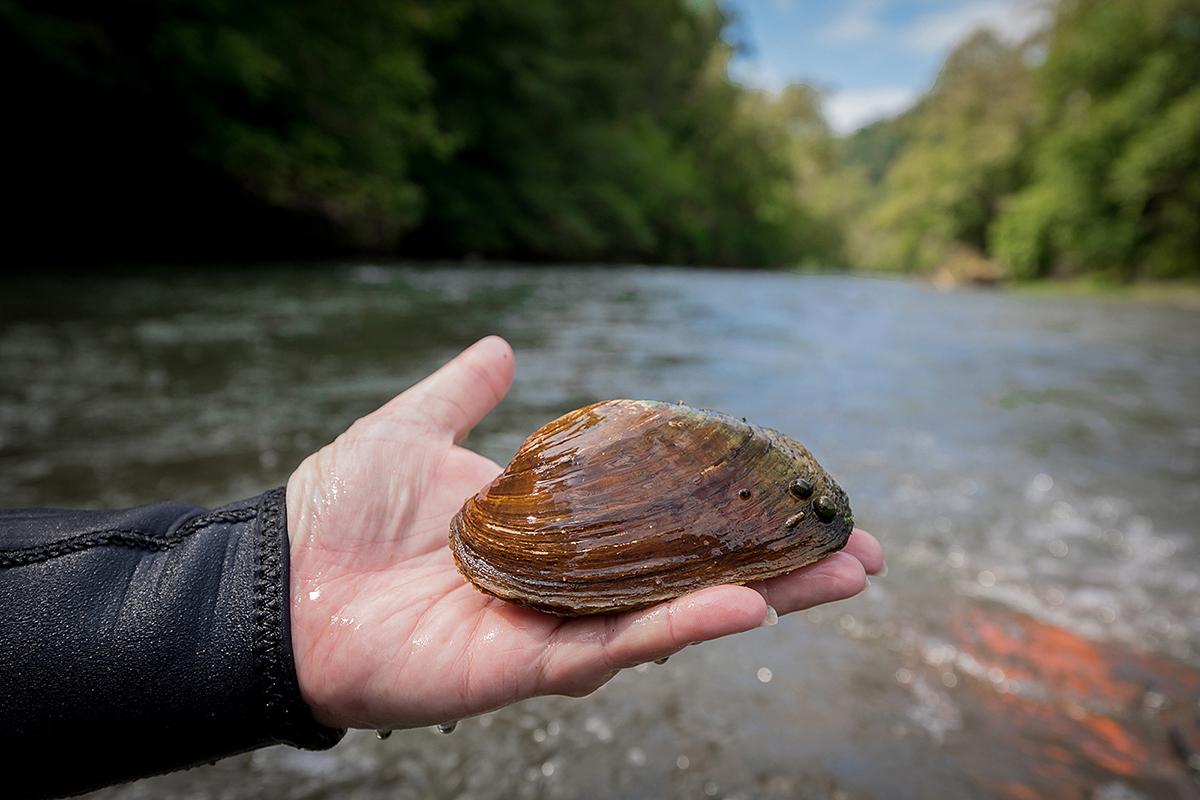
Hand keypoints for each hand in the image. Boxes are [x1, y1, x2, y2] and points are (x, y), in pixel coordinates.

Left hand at [286, 336, 883, 730]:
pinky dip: (683, 628)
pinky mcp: (525, 670)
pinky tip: (750, 605)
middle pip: (692, 575)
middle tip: (860, 547)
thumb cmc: (335, 513)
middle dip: (779, 565)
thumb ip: (462, 394)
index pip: (661, 521)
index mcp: (553, 536)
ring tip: (843, 572)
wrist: (274, 583)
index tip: (798, 487)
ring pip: (675, 616)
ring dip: (762, 596)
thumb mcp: (411, 430)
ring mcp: (554, 631)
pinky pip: (617, 649)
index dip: (729, 507)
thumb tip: (502, 344)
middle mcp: (568, 589)